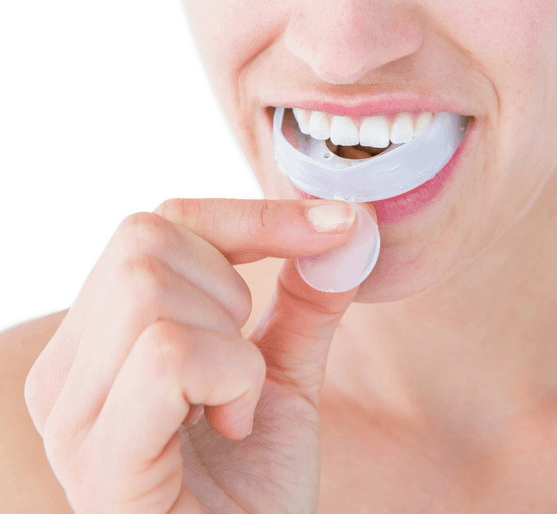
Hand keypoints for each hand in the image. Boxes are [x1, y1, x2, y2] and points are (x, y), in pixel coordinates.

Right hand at [25, 196, 373, 512]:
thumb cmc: (252, 497)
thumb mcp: (284, 379)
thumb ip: (303, 302)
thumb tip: (345, 227)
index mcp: (97, 342)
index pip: (152, 224)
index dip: (249, 215)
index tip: (336, 224)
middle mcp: (66, 374)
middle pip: (142, 241)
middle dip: (228, 285)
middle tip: (245, 365)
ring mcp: (73, 420)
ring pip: (149, 290)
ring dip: (232, 342)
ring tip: (235, 407)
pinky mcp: (100, 465)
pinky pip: (167, 356)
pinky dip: (230, 377)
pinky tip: (234, 428)